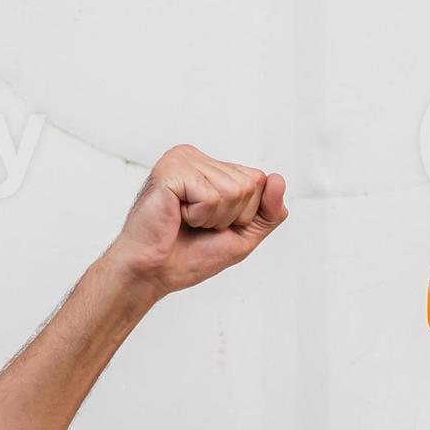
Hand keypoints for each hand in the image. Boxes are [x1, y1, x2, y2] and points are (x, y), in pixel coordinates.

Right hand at [110, 145, 287, 298]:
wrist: (152, 273)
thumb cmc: (189, 255)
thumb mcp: (243, 235)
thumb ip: (268, 211)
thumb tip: (278, 178)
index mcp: (210, 166)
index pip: (259, 180)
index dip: (245, 214)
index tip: (212, 225)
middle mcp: (195, 156)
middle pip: (251, 183)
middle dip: (231, 216)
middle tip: (198, 225)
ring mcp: (181, 159)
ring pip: (234, 190)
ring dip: (214, 218)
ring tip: (186, 222)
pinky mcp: (171, 170)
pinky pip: (212, 197)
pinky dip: (200, 217)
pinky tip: (177, 217)